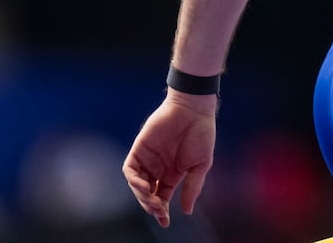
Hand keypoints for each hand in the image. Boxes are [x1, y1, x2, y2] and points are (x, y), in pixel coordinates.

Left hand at [121, 92, 217, 226]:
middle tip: (160, 211)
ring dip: (142, 196)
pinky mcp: (139, 149)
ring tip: (152, 201)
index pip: (162, 197)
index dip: (161, 211)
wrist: (194, 111)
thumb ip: (192, 187)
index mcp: (172, 174)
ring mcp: (147, 159)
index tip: (165, 222)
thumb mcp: (201, 165)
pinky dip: (134, 180)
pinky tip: (144, 186)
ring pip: (137, 184)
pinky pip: (130, 169)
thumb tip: (187, 211)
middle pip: (148, 194)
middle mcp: (158, 169)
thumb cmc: (202, 135)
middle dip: (152, 206)